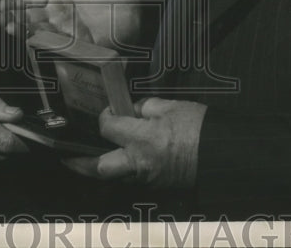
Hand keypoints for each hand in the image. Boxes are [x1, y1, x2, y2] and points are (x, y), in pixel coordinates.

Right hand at [0, 0, 140, 47]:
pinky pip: (50, 42)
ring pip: (36, 28)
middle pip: (29, 14)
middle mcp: (59, 12)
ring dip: (20, 28)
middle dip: (12, 16)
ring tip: (6, 26)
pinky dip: (36, 40)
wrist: (135, 19)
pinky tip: (25, 38)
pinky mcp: (71, 43)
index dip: (15, 1)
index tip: (0, 4)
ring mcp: (64, 29)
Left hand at [62, 98, 206, 187]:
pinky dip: (120, 170)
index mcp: (143, 138)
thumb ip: (145, 107)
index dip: (103, 116)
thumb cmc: (199, 127)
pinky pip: (131, 179)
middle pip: (100, 168)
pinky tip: (116, 160)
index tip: (106, 111)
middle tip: (67, 155)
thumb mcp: (172, 106)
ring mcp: (147, 177)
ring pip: (113, 177)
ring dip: (99, 169)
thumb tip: (130, 110)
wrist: (223, 154)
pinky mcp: (156, 185)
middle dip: (80, 162)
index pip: (108, 127)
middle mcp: (140, 162)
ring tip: (83, 160)